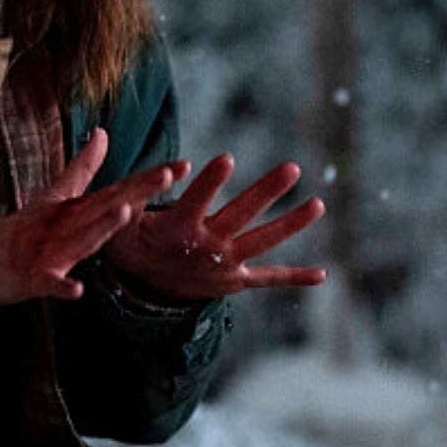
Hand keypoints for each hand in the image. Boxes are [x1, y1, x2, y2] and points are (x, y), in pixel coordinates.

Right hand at [0, 128, 181, 308]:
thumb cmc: (13, 232)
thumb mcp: (49, 198)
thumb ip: (80, 169)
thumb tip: (102, 132)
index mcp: (70, 208)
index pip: (115, 189)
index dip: (148, 178)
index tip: (182, 166)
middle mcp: (62, 224)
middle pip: (104, 205)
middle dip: (137, 190)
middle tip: (168, 175)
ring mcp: (45, 250)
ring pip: (79, 238)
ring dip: (102, 226)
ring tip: (127, 212)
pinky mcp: (28, 277)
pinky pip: (48, 283)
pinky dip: (61, 285)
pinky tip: (78, 289)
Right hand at [101, 154, 325, 301]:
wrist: (140, 288)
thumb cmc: (133, 238)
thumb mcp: (125, 216)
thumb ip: (142, 188)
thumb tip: (175, 165)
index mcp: (177, 229)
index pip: (195, 201)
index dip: (210, 182)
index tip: (227, 158)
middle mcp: (205, 247)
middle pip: (240, 215)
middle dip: (267, 191)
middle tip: (292, 168)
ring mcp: (223, 265)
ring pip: (262, 242)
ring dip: (291, 224)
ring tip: (318, 204)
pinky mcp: (234, 280)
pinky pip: (267, 278)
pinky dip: (294, 277)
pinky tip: (321, 274)